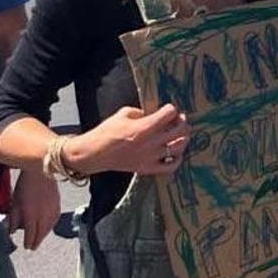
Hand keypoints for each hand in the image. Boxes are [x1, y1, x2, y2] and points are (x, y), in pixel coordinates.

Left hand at [6, 166, 60, 250]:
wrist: (41, 171)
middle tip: (33, 247)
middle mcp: (43, 214)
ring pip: (49, 227)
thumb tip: (11, 231)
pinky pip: (55, 219)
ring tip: (40, 238)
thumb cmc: (26, 185)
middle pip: (41, 233)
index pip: (31, 234)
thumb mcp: (15, 202)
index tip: (27, 246)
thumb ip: (13, 218)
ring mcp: (52, 209)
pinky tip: (49, 226)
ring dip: (44, 234)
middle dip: (37, 241)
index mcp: (31, 214)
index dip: (29, 242)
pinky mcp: (58, 204)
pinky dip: (52, 225)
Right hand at [74, 104, 190, 176]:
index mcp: (144, 127)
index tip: (168, 109)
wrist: (94, 153)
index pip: (170, 113)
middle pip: (179, 130)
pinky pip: (170, 167)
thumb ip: (142, 112)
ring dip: (183, 138)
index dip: (171, 109)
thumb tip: (154, 114)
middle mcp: (150, 143)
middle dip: (182, 122)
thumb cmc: (107, 131)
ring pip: (178, 147)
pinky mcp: (147, 168)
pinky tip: (175, 153)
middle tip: (178, 120)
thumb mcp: (124, 113)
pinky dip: (177, 159)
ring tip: (179, 134)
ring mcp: (150, 157)